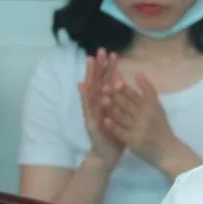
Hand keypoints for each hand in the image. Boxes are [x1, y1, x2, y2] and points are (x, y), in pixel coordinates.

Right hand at [77, 49, 124, 168]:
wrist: (107, 153)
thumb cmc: (114, 132)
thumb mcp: (119, 113)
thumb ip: (118, 99)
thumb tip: (120, 80)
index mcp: (106, 101)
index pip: (108, 81)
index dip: (109, 68)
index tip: (113, 53)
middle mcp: (97, 104)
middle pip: (97, 81)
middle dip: (99, 65)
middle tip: (100, 50)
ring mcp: (92, 111)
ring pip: (90, 90)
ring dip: (90, 75)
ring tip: (90, 62)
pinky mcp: (90, 121)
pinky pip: (87, 107)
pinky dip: (85, 96)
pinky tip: (82, 86)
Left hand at [100, 71, 177, 167]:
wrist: (167, 150)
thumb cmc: (160, 126)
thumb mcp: (158, 107)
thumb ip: (148, 91)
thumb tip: (138, 73)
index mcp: (151, 106)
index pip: (134, 93)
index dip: (122, 85)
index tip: (112, 76)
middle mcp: (145, 116)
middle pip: (126, 103)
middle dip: (114, 94)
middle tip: (103, 86)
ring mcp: (139, 128)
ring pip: (122, 116)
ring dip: (111, 107)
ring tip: (101, 100)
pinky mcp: (133, 141)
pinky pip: (121, 132)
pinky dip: (113, 126)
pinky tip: (105, 120)